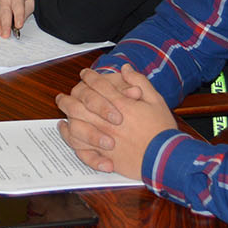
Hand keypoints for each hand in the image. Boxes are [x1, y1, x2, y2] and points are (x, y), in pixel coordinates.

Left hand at [56, 65, 174, 178]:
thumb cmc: (162, 130)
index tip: (84, 73)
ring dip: (66, 114)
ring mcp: (103, 139)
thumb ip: (140, 81)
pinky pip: (80, 147)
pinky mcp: (103, 156)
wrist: (167, 159)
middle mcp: (107, 121)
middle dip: (70, 96)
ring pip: (76, 124)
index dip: (90, 77)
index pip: (99, 85)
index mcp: (121, 105)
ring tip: (61, 109)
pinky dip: (70, 138)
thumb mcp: (156, 100)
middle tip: (63, 95)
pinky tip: (66, 130)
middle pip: (80, 104)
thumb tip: (125, 68)